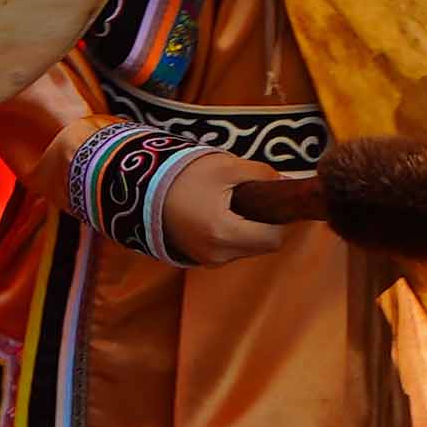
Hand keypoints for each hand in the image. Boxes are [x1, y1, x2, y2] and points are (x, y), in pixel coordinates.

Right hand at [150, 149, 295, 265]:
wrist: (140, 188)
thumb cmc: (183, 175)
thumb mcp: (227, 166)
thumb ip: (263, 174)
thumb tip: (286, 183)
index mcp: (226, 233)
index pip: (274, 238)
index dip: (280, 219)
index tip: (272, 199)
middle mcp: (217, 255)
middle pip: (262, 246)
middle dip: (264, 224)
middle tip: (251, 198)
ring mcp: (206, 260)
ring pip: (246, 249)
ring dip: (248, 230)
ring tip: (230, 204)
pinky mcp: (197, 258)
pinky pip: (228, 250)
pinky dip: (231, 235)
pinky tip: (217, 214)